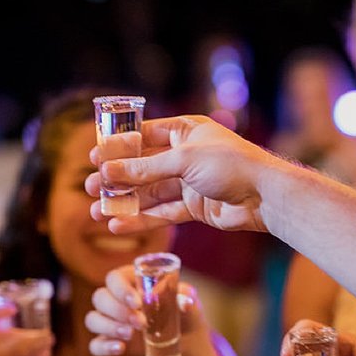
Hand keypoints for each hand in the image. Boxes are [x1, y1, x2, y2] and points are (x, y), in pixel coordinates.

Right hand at [85, 115, 279, 233]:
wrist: (265, 196)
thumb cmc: (229, 164)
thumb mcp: (183, 160)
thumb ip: (145, 168)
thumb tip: (108, 170)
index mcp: (185, 131)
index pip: (145, 135)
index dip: (119, 146)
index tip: (95, 156)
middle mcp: (185, 155)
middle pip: (143, 167)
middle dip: (117, 178)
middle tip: (91, 187)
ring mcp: (189, 182)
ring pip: (150, 193)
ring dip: (125, 202)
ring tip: (97, 212)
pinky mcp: (194, 207)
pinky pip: (162, 213)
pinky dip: (141, 219)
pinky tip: (118, 225)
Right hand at [85, 265, 208, 355]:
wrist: (187, 343)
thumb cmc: (185, 312)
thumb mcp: (189, 302)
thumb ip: (187, 298)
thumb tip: (184, 301)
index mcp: (131, 281)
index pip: (114, 278)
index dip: (120, 289)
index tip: (138, 302)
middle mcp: (116, 299)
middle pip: (100, 297)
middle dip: (117, 310)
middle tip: (141, 322)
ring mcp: (111, 321)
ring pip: (93, 319)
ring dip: (109, 326)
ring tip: (131, 335)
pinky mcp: (111, 342)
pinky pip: (95, 345)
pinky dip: (103, 347)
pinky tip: (120, 348)